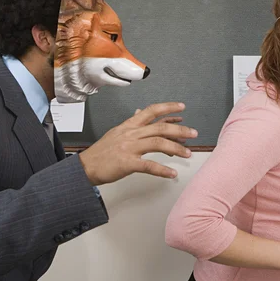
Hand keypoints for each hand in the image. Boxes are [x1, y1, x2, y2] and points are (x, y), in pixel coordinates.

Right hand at [78, 102, 197, 184]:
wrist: (85, 167)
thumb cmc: (101, 152)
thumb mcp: (117, 132)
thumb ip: (132, 123)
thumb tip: (140, 112)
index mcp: (129, 125)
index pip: (151, 111)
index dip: (168, 107)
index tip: (182, 107)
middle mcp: (131, 134)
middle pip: (159, 127)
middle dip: (179, 130)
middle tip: (194, 132)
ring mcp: (129, 148)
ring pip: (157, 143)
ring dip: (176, 148)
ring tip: (188, 153)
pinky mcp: (127, 164)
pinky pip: (149, 166)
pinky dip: (163, 170)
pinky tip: (172, 173)